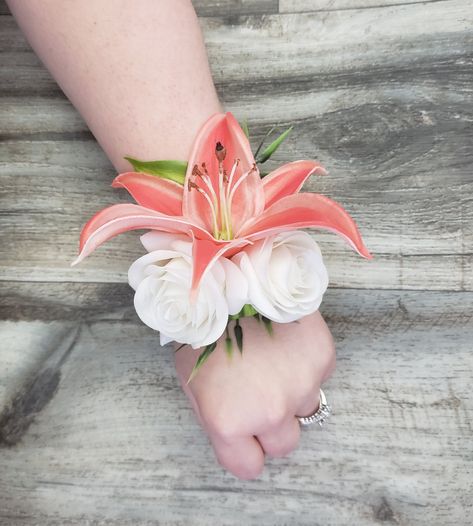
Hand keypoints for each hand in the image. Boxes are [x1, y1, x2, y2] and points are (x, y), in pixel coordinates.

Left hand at [174, 310, 335, 479]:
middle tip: (261, 391)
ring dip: (293, 392)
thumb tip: (239, 435)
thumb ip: (219, 419)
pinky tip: (287, 340)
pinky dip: (307, 364)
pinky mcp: (321, 358)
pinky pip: (319, 376)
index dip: (247, 451)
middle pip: (284, 444)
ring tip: (273, 357)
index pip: (248, 467)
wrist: (229, 278)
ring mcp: (300, 385)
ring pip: (306, 408)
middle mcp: (268, 412)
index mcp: (228, 421)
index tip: (247, 437)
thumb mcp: (194, 381)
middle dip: (273, 425)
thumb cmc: (204, 328)